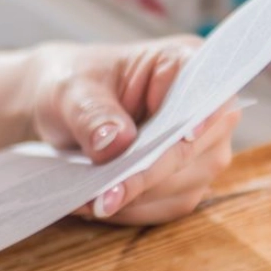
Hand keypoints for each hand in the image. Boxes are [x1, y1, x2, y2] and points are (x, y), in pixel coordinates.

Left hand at [21, 38, 238, 225]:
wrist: (63, 107)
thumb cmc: (73, 83)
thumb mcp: (71, 89)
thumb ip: (92, 113)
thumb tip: (116, 142)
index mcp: (183, 61)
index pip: (207, 86)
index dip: (203, 113)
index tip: (186, 137)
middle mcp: (205, 107)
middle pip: (193, 148)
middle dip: (147, 175)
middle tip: (103, 197)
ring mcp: (202, 148)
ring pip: (181, 185)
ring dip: (133, 199)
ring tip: (87, 202)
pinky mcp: (185, 181)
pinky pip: (165, 205)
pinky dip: (129, 210)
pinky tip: (94, 206)